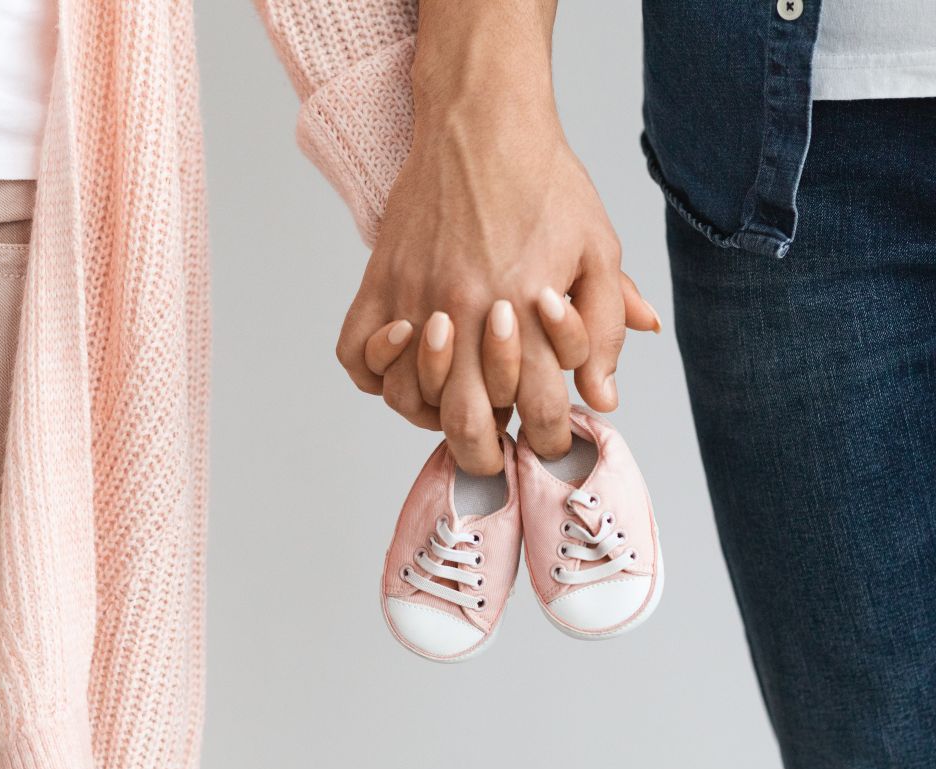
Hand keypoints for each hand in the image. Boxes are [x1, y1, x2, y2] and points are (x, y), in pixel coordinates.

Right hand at [336, 0, 658, 474]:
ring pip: (406, 398)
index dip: (548, 441)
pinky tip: (404, 367)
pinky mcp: (379, 280)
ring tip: (453, 407)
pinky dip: (375, 373)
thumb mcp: (598, 250)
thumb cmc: (546, 183)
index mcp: (526, 313)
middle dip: (486, 456)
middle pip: (466, 423)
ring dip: (432, 417)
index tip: (547, 443)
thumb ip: (603, 328)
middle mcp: (466, 315)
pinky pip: (357, 354)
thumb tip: (603, 399)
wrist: (482, 119)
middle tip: (494, 455)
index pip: (537, 412)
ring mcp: (415, 298)